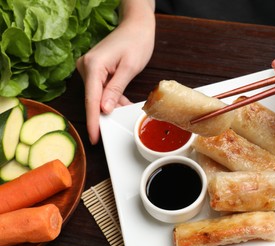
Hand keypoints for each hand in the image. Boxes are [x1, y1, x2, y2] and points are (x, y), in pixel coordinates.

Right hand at [77, 7, 154, 144]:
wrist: (136, 26)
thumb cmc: (136, 42)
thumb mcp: (129, 68)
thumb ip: (115, 89)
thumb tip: (104, 109)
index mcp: (93, 66)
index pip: (91, 100)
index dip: (93, 121)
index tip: (94, 138)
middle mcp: (86, 66)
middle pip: (93, 99)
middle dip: (105, 114)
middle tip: (116, 126)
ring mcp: (89, 68)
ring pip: (97, 95)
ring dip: (111, 105)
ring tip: (124, 110)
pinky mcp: (95, 69)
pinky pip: (101, 89)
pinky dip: (111, 97)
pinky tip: (121, 102)